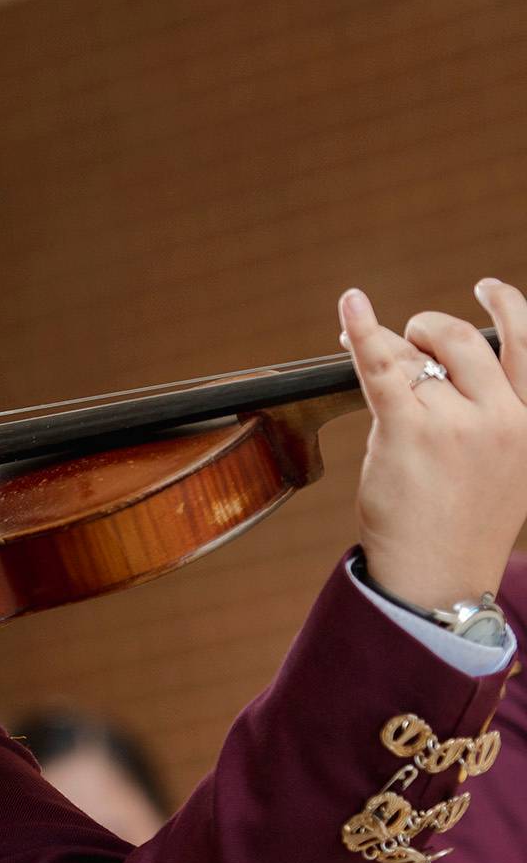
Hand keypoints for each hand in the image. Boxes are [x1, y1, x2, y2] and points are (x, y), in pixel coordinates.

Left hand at [343, 281, 526, 607]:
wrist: (440, 574)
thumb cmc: (465, 521)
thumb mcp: (510, 462)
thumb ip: (498, 413)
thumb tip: (453, 362)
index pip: (523, 341)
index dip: (501, 307)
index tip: (484, 288)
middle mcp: (501, 416)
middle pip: (461, 342)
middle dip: (431, 330)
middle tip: (410, 337)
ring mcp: (455, 425)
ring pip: (414, 360)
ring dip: (391, 349)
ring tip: (373, 346)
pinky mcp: (408, 434)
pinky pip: (381, 370)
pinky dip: (364, 332)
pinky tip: (352, 303)